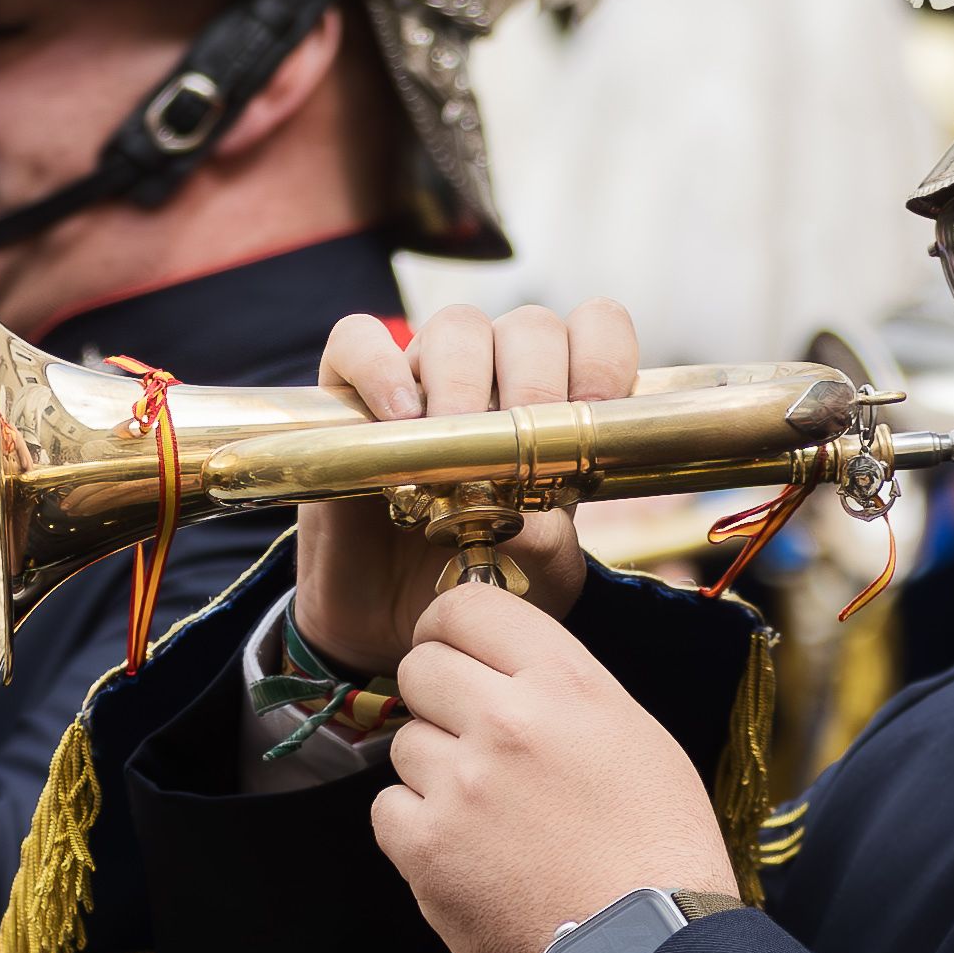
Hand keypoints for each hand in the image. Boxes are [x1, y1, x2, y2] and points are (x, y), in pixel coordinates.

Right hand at [292, 301, 638, 678]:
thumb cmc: (482, 583)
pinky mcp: (350, 396)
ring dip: (465, 377)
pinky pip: (356, 341)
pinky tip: (397, 416)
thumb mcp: (539, 576)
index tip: (596, 408)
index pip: (594, 328)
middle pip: (529, 326)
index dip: (603, 352)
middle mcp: (496, 376)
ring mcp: (424, 379)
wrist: (398, 625)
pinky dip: (377, 365)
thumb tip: (534, 511)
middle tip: (519, 452)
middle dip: (535, 380)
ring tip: (455, 443)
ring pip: (456, 326)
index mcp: (558, 404)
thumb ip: (550, 543)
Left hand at [372, 583, 738, 952]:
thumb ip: (565, 693)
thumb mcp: (638, 737)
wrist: (645, 950)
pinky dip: (418, 828)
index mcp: (566, 683)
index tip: (452, 650)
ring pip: (405, 743)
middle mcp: (507, 720)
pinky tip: (469, 852)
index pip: (467, 606)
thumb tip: (506, 669)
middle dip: (437, 697)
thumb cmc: (660, 848)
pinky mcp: (426, 848)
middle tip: (470, 738)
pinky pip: (388, 808)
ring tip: (490, 815)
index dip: (448, 626)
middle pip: (420, 668)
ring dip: (435, 771)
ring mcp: (461, 784)